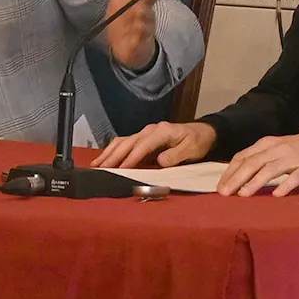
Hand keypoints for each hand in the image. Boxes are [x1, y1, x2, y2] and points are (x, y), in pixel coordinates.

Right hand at [92, 121, 217, 168]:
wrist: (202, 133)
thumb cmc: (197, 142)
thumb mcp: (192, 149)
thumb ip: (176, 154)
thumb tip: (160, 160)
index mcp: (161, 131)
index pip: (142, 145)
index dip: (131, 157)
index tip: (120, 169)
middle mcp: (150, 130)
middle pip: (128, 143)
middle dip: (113, 156)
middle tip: (100, 169)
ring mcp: (145, 133)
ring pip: (123, 142)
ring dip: (109, 153)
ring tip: (96, 165)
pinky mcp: (143, 139)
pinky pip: (125, 143)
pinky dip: (113, 150)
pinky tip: (104, 159)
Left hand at [99, 0, 156, 70]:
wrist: (130, 47)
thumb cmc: (126, 17)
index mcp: (141, 5)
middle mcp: (145, 18)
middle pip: (147, 14)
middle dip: (145, 11)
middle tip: (142, 8)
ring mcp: (143, 33)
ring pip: (144, 28)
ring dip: (140, 25)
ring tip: (136, 23)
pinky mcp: (138, 46)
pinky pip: (139, 44)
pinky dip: (137, 42)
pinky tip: (134, 40)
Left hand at [219, 131, 298, 196]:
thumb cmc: (298, 150)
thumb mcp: (276, 150)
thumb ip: (259, 159)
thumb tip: (236, 177)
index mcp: (268, 144)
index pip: (244, 156)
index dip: (230, 171)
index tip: (219, 187)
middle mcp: (279, 149)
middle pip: (254, 162)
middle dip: (237, 178)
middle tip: (225, 193)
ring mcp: (294, 158)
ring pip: (271, 169)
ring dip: (255, 182)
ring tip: (243, 194)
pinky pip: (296, 177)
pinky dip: (285, 185)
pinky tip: (276, 195)